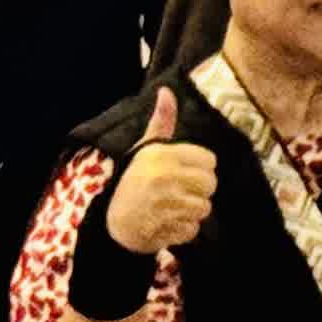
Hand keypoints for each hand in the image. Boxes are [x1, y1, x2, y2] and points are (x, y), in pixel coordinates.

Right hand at [105, 90, 217, 256]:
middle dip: (199, 190)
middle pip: (210, 185)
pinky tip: (168, 223)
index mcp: (162, 157)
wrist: (110, 224)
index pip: (209, 161)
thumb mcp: (145, 149)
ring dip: (192, 211)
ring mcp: (164, 207)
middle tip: (180, 191)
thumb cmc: (133, 181)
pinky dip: (184, 230)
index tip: (185, 171)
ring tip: (173, 208)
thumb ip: (162, 122)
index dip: (200, 167)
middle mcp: (164, 179)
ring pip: (204, 208)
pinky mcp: (163, 231)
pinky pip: (193, 229)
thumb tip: (166, 90)